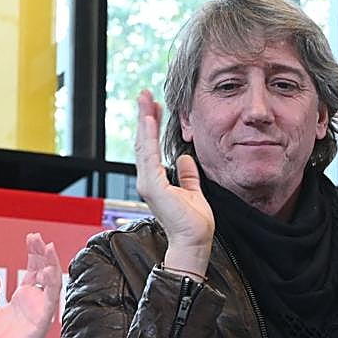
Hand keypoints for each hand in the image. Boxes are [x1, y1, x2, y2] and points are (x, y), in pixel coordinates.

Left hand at [0, 232, 61, 337]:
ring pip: (51, 282)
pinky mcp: (43, 319)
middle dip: (41, 253)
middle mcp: (34, 301)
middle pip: (42, 270)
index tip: (32, 237)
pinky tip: (49, 269)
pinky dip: (52, 283)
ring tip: (48, 247)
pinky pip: (51, 299)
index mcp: (22, 297)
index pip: (32, 270)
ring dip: (51, 264)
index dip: (33, 253)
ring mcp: (39, 309)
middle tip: (37, 237)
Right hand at [135, 89, 213, 275]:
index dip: (151, 126)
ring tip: (144, 99)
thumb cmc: (194, 224)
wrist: (194, 242)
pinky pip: (149, 156)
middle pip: (143, 142)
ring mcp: (148, 184)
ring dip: (144, 120)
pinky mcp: (153, 187)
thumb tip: (185, 160)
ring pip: (143, 145)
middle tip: (144, 94)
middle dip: (144, 116)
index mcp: (156, 182)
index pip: (151, 148)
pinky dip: (148, 137)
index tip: (154, 107)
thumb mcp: (194, 191)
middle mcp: (148, 181)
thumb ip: (188, 176)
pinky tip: (149, 120)